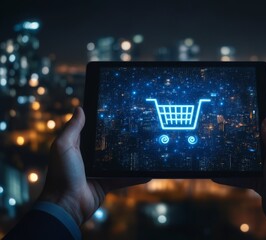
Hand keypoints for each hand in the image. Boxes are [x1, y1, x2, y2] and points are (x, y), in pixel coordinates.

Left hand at [39, 107, 149, 224]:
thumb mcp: (64, 146)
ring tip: (145, 149)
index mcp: (79, 147)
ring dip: (131, 158)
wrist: (67, 205)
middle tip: (138, 129)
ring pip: (119, 162)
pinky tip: (148, 172)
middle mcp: (90, 158)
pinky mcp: (107, 183)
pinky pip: (124, 178)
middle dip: (121, 140)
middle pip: (109, 146)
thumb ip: (72, 128)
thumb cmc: (61, 174)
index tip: (117, 114)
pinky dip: (136, 177)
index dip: (103, 124)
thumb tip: (80, 108)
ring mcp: (99, 171)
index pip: (93, 132)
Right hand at [213, 108, 265, 227]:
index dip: (265, 113)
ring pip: (255, 156)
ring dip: (241, 156)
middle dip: (249, 134)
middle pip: (265, 137)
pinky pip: (249, 174)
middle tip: (231, 126)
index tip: (249, 107)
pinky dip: (236, 175)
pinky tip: (219, 175)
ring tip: (223, 148)